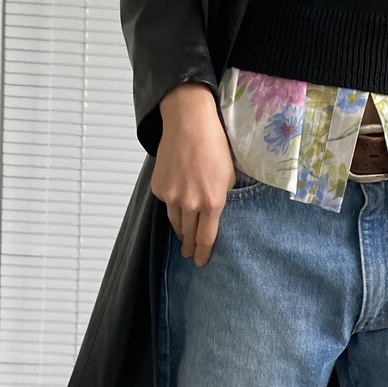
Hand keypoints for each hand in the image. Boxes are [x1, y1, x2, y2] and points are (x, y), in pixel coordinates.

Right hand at [154, 82, 235, 266]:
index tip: (199, 262)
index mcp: (212, 203)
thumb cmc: (214, 145)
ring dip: (179, 229)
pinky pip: (166, 203)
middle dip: (188, 245)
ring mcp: (172, 196)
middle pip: (187, 234)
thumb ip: (221, 198)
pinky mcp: (159, 188)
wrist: (189, 124)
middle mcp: (190, 204)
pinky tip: (176, 196)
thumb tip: (214, 214)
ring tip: (182, 234)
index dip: (202, 253)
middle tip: (188, 253)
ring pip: (174, 222)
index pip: (206, 239)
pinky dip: (171, 204)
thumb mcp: (228, 176)